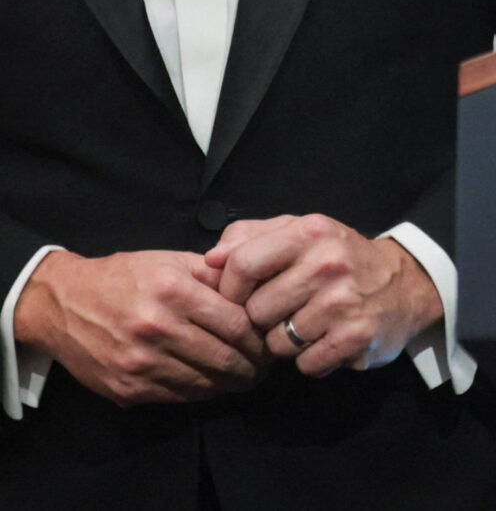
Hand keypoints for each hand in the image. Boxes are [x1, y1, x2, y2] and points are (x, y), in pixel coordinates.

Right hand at [13, 248, 270, 405]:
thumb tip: (258, 289)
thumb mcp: (172, 261)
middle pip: (225, 358)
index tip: (272, 339)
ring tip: (246, 377)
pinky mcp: (126, 388)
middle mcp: (157, 329)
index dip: (261, 337)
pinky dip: (202, 392)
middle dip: (253, 366)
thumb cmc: (125, 277)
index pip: (237, 324)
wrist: (63, 303)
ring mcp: (139, 363)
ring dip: (231, 383)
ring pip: (205, 382)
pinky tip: (213, 384)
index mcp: (173, 292)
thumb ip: (215, 275)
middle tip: (267, 366)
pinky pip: (178, 396)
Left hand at [203, 216, 441, 377]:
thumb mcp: (300, 233)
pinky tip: (327, 342)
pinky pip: (306, 364)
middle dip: (263, 319)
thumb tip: (209, 260)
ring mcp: (345, 302)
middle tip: (284, 312)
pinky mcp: (357, 337)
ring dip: (286, 343)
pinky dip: (311, 360)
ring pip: (278, 343)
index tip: (240, 298)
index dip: (230, 289)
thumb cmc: (338, 259)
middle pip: (256, 311)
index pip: (241, 264)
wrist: (406, 285)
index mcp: (310, 232)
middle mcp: (328, 263)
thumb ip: (250, 237)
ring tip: (308, 327)